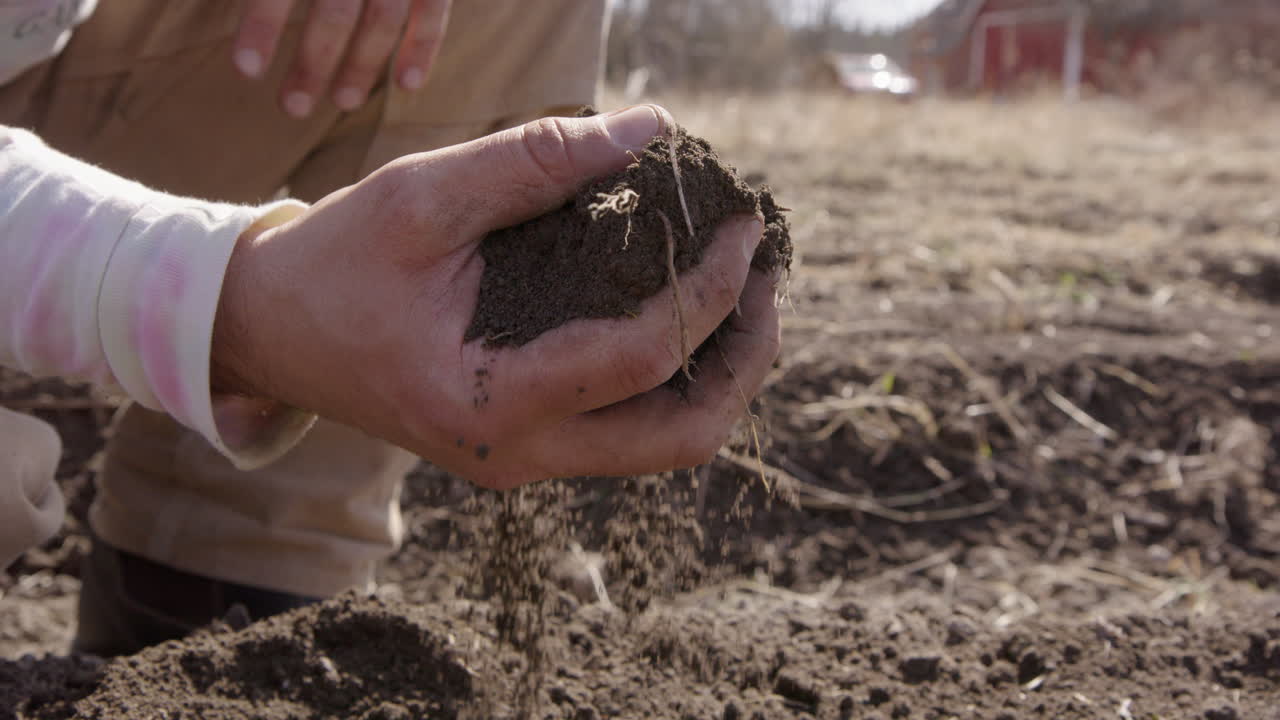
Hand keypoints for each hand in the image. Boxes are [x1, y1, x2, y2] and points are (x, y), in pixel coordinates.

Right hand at [213, 106, 781, 488]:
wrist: (272, 334)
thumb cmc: (337, 261)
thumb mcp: (422, 194)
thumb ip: (535, 159)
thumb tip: (650, 130)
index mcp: (489, 399)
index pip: (643, 356)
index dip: (711, 289)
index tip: (745, 225)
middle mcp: (518, 454)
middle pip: (682, 437)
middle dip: (744, 357)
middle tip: (765, 278)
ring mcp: (525, 463)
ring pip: (666, 446)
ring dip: (720, 375)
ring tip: (742, 295)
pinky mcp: (527, 448)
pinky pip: (631, 431)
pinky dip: (676, 377)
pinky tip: (685, 314)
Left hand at [232, 0, 452, 116]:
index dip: (262, 22)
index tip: (245, 70)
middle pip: (335, 6)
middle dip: (313, 61)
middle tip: (292, 108)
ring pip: (382, 14)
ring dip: (363, 64)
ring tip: (340, 103)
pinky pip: (432, 8)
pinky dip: (423, 45)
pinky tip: (406, 85)